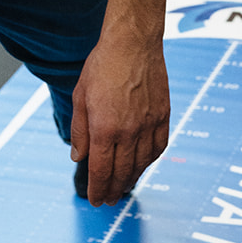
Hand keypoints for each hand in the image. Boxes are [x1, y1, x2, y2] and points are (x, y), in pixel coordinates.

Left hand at [70, 34, 169, 206]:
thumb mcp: (80, 96)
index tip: (95, 200)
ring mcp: (148, 124)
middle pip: (121, 173)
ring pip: (141, 164)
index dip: (97, 189)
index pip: (100, 170)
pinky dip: (150, 161)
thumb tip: (78, 157)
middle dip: (112, 190)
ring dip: (131, 180)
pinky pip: (158, 148)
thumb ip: (79, 130)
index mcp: (104, 128)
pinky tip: (143, 164)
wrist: (134, 42)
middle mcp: (128, 131)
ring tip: (123, 187)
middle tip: (108, 200)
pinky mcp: (163, 116)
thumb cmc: (103, 65)